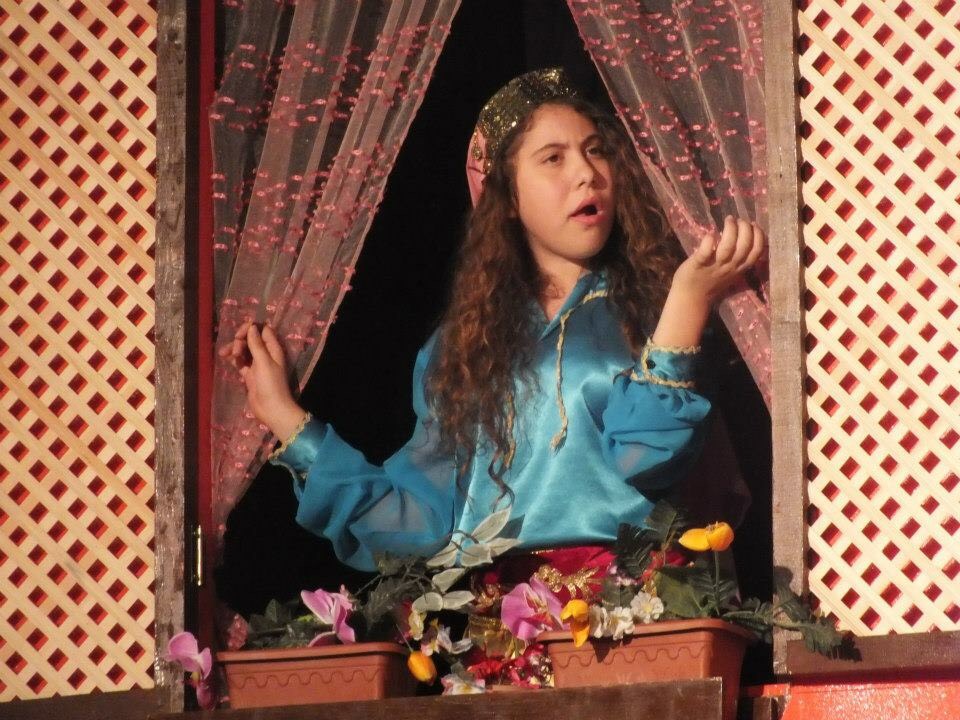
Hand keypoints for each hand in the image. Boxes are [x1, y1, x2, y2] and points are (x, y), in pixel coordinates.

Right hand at [217, 322, 305, 439]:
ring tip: (225, 355)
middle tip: (234, 350)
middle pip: (251, 339)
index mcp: (273, 349)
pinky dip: (234, 359)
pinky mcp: (250, 374)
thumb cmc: (271, 385)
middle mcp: (266, 355)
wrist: (271, 409)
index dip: (250, 329)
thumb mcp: (264, 362)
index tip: (240, 334)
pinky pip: (241, 362)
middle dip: (240, 340)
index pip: (262, 330)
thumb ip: (256, 344)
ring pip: (244, 350)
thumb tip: (251, 327)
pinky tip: (228, 359)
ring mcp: (257, 365)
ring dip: (234, 349)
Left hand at [672, 215, 765, 304]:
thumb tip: (748, 234)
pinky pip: (705, 252)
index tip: (753, 224)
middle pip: (744, 246)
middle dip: (745, 229)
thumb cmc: (711, 280)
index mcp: (740, 268)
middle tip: (738, 220)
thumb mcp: (732, 271)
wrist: (691, 297)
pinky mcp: (698, 264)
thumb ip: (740, 257)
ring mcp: (715, 266)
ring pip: (728, 247)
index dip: (759, 235)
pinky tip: (711, 233)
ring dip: (731, 230)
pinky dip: (709, 241)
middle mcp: (730, 267)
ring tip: (729, 219)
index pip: (757, 251)